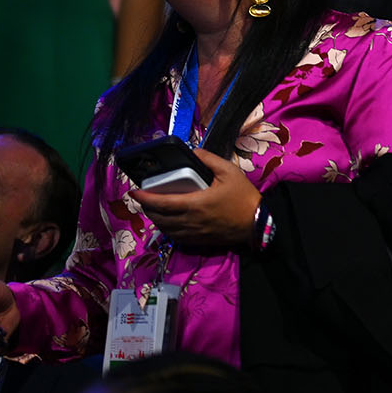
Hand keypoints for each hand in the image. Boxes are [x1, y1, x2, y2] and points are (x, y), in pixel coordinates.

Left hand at [129, 150, 260, 247]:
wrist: (257, 222)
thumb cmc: (243, 196)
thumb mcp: (229, 171)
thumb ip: (209, 159)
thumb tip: (193, 152)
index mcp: (195, 203)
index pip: (162, 202)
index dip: (144, 198)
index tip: (134, 192)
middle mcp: (190, 221)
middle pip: (158, 218)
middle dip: (147, 208)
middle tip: (144, 198)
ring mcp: (193, 233)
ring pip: (165, 229)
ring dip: (155, 219)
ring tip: (154, 209)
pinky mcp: (198, 241)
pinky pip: (175, 237)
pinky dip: (166, 229)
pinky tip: (168, 221)